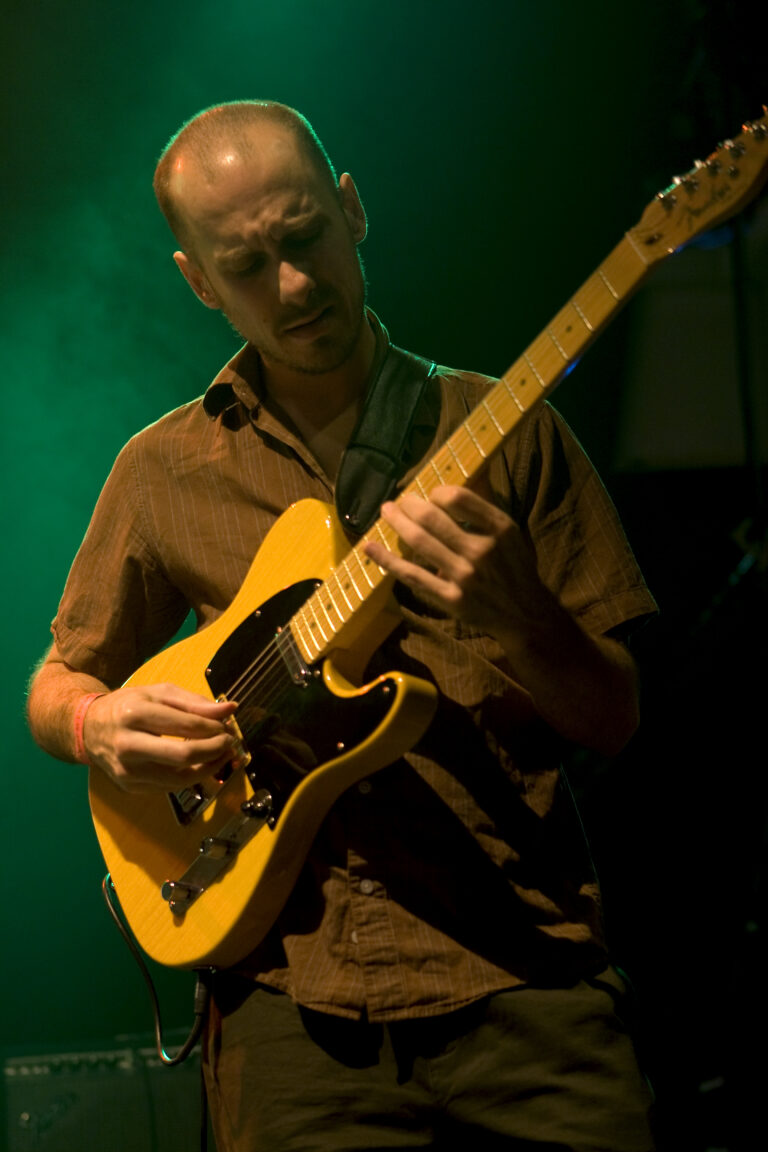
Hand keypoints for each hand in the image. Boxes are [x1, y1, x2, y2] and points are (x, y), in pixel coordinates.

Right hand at [83, 683, 238, 792]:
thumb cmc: (127, 706)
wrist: (89, 728)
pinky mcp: (130, 787)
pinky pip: (170, 786)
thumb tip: (230, 709)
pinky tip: (200, 764)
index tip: (228, 726)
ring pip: (180, 778)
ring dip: (209, 768)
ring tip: (221, 754)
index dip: (215, 728)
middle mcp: (128, 745)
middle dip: (215, 751)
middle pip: (183, 756)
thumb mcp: (159, 693)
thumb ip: (196, 702)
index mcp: (135, 714)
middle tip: (230, 743)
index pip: (186, 725)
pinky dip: (191, 776)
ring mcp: (128, 770)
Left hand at [365, 486, 553, 642]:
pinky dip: (387, 560)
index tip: (430, 494)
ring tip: (386, 512)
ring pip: (419, 542)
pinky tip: (369, 547)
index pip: (458, 498)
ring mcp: (465, 576)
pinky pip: (413, 575)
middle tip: (398, 501)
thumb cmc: (515, 568)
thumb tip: (466, 474)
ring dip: (396, 523)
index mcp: (500, 529)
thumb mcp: (512, 533)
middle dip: (408, 504)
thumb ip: (486, 508)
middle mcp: (482, 550)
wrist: (525, 614)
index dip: (437, 491)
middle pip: (432, 517)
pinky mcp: (451, 598)